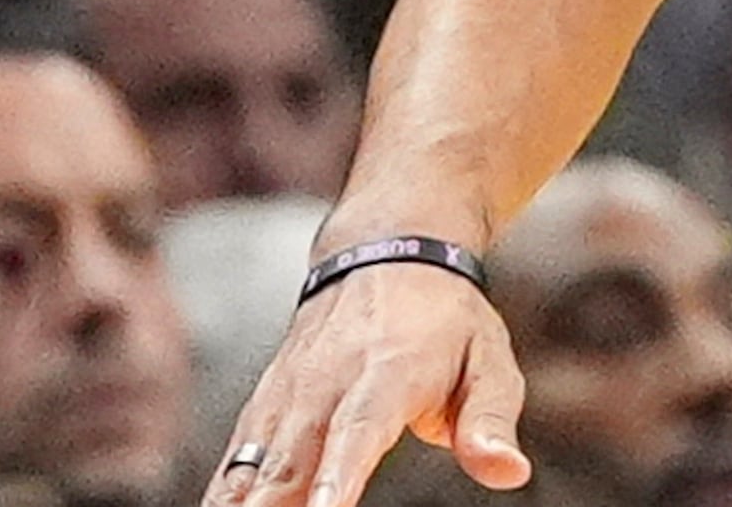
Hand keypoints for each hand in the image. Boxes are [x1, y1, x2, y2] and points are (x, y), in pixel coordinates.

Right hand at [209, 250, 529, 504]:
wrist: (386, 251)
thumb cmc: (448, 321)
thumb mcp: (490, 359)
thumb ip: (490, 420)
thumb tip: (509, 471)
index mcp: (388, 372)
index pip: (358, 430)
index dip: (338, 477)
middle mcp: (327, 382)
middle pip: (292, 459)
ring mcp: (288, 394)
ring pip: (251, 462)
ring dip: (239, 505)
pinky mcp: (264, 404)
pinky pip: (236, 459)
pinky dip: (222, 493)